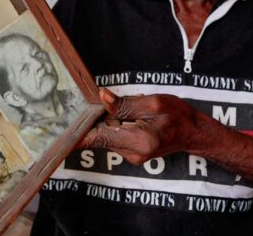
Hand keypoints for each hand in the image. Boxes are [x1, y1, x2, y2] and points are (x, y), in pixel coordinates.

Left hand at [78, 88, 209, 164]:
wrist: (193, 133)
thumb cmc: (178, 116)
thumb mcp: (153, 103)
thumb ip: (125, 103)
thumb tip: (102, 96)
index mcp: (139, 140)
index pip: (99, 137)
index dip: (78, 136)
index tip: (59, 135)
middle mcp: (132, 153)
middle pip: (100, 136)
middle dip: (95, 119)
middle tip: (94, 101)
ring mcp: (131, 156)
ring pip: (106, 136)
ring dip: (107, 121)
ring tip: (124, 109)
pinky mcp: (131, 154)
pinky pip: (114, 138)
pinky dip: (114, 126)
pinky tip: (127, 117)